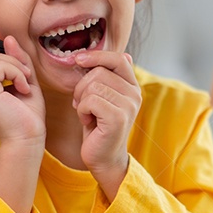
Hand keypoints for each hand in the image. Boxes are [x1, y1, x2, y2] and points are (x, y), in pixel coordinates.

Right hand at [0, 35, 45, 150]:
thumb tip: (8, 39)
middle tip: (23, 74)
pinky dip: (16, 72)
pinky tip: (23, 88)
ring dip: (13, 64)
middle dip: (6, 58)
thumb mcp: (23, 81)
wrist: (29, 137)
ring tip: (24, 82)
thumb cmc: (27, 116)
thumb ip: (15, 60)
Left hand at [72, 50, 139, 196]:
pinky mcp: (118, 118)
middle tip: (82, 103)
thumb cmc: (99, 126)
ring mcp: (128, 106)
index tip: (78, 60)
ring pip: (92, 86)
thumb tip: (127, 54)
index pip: (118, 58)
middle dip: (81, 86)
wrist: (103, 158)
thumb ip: (110, 77)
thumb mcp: (105, 97)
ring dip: (81, 100)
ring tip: (86, 114)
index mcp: (133, 86)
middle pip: (99, 71)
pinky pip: (90, 100)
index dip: (96, 55)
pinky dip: (81, 110)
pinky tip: (87, 121)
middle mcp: (135, 94)